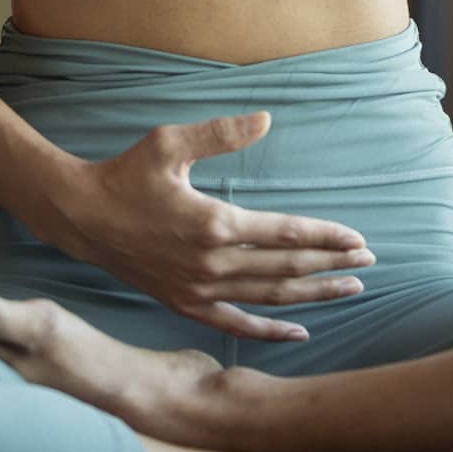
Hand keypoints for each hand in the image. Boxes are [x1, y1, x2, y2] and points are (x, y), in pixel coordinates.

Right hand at [43, 108, 376, 342]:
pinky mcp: (185, 305)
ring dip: (313, 295)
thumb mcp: (169, 141)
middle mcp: (210, 264)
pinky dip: (269, 331)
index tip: (358, 238)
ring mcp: (198, 291)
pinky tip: (298, 332)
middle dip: (332, 265)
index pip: (285, 234)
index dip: (326, 237)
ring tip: (350, 290)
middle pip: (286, 270)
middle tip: (369, 262)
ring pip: (268, 299)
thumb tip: (266, 119)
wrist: (83, 217)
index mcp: (213, 223)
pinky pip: (236, 326)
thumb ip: (220, 133)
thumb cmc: (127, 174)